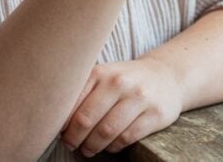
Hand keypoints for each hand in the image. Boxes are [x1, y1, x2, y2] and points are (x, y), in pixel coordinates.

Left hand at [60, 58, 183, 156]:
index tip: (60, 132)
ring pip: (106, 132)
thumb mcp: (103, 77)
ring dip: (93, 146)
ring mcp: (139, 97)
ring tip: (88, 149)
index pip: (71, 103)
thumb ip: (81, 92)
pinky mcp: (155, 113)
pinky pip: (127, 138)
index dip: (62, 123)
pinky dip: (114, 147)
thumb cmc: (125, 80)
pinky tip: (110, 146)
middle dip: (74, 138)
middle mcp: (119, 82)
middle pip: (86, 120)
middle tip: (72, 145)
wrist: (166, 76)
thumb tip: (56, 122)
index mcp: (101, 73)